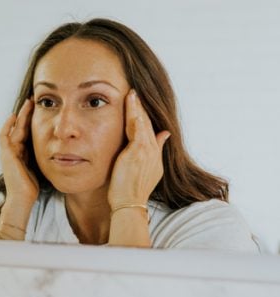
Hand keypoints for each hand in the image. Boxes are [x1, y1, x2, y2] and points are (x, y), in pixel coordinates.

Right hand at [0, 98, 39, 209]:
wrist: (22, 198)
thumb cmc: (31, 188)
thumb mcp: (40, 169)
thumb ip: (43, 159)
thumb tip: (59, 153)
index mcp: (21, 154)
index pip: (26, 133)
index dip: (31, 122)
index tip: (39, 111)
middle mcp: (13, 151)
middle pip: (19, 127)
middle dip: (26, 114)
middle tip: (33, 101)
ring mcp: (8, 152)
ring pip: (14, 128)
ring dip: (20, 115)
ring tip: (27, 103)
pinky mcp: (5, 154)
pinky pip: (4, 135)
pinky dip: (8, 125)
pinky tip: (15, 116)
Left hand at [107, 90, 169, 210]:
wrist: (129, 204)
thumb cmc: (132, 191)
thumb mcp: (150, 170)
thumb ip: (156, 151)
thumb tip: (165, 134)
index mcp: (155, 155)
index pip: (150, 130)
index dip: (145, 116)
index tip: (139, 104)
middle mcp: (153, 151)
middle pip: (148, 124)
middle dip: (142, 108)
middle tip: (135, 92)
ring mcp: (146, 151)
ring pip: (142, 124)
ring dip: (137, 107)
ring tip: (132, 93)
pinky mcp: (137, 152)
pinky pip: (137, 130)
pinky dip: (135, 116)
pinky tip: (133, 104)